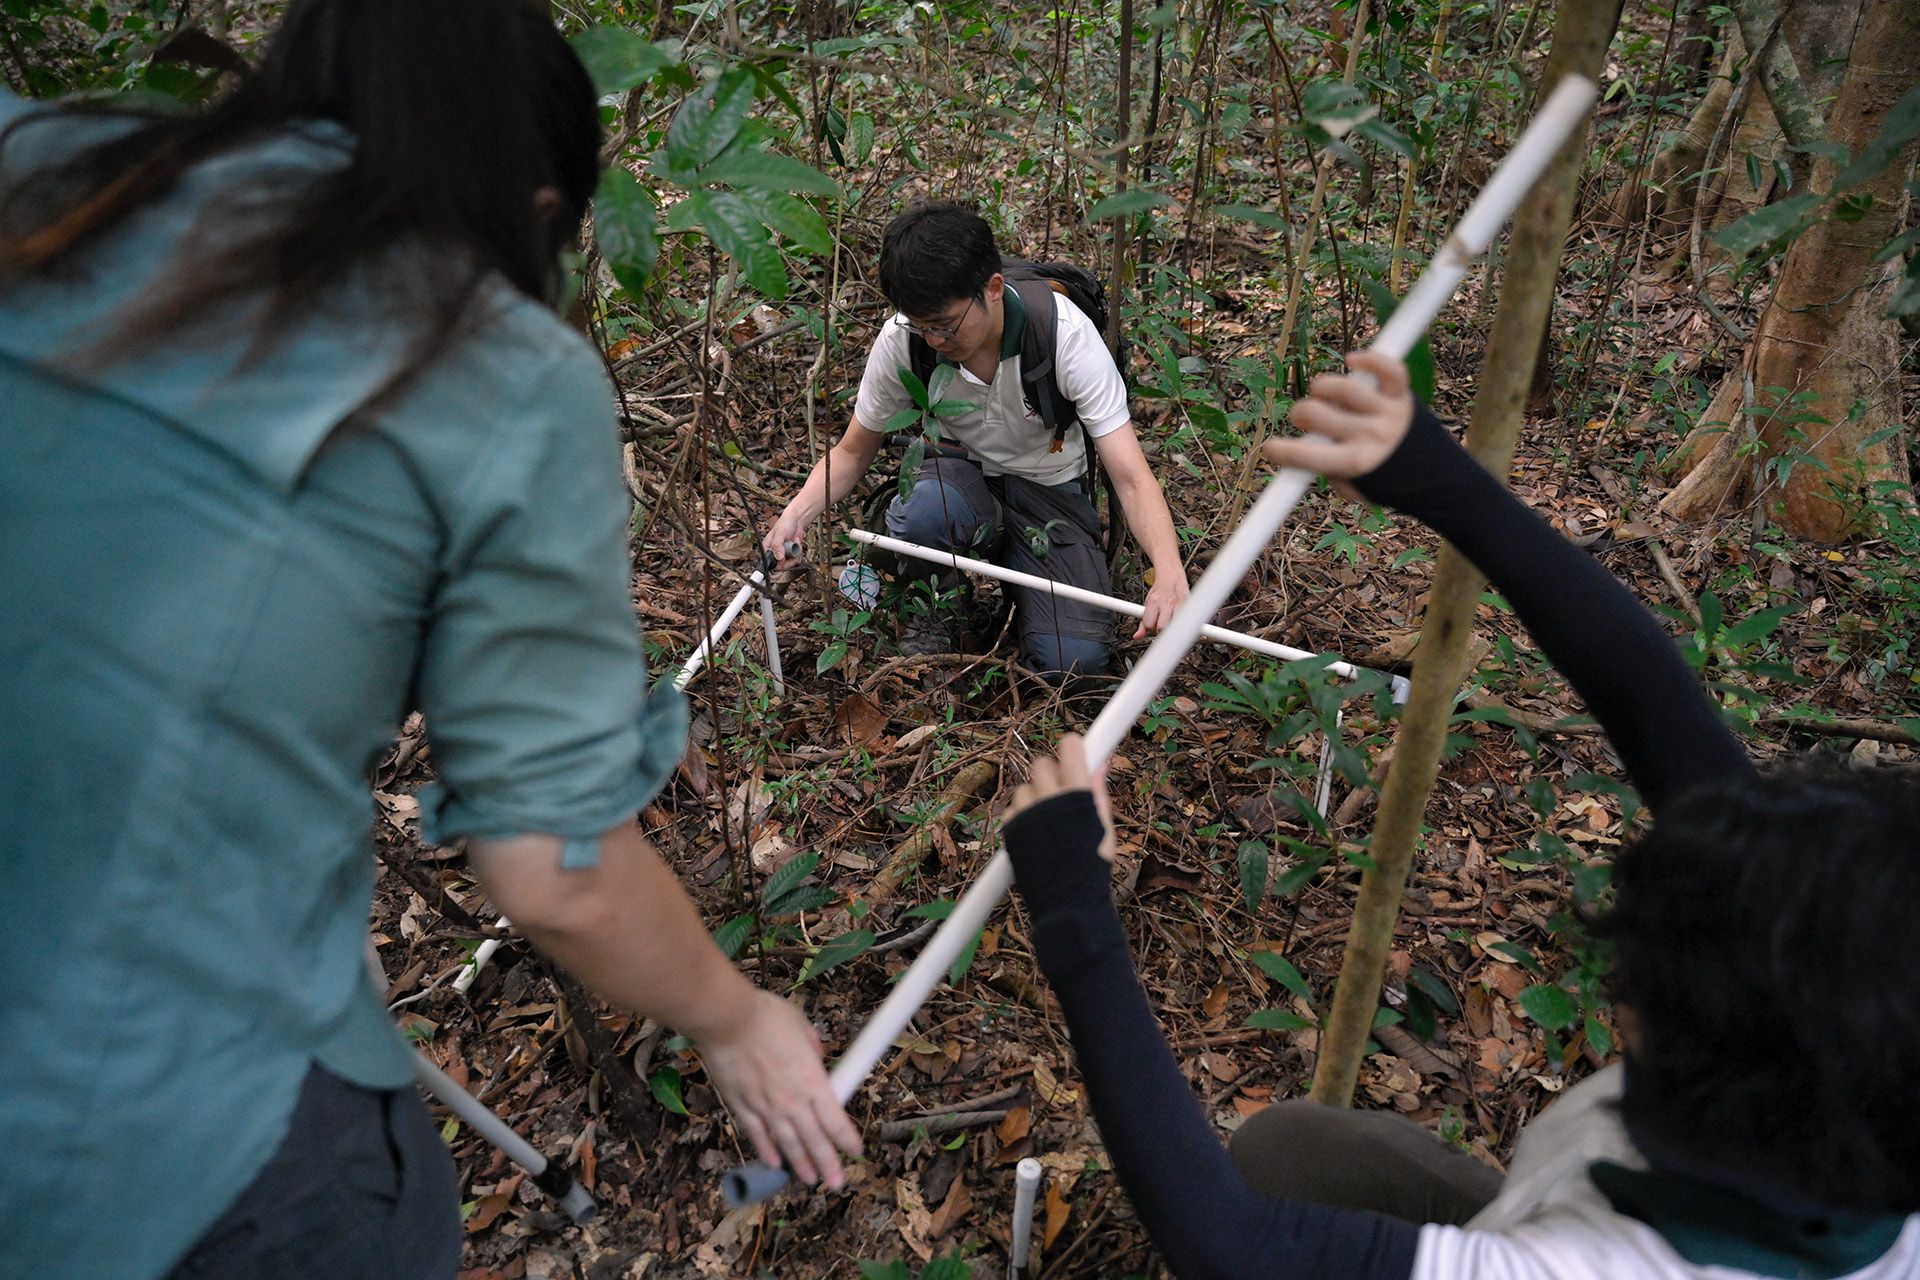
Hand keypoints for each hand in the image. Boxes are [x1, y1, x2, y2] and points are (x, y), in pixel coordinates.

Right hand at [695, 988, 862, 1188]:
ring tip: (811, 1180)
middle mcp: (792, 1101)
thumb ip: (812, 1047)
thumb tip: (817, 1056)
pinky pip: (756, 1134)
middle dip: (828, 1163)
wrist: (727, 1020)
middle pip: (814, 1139)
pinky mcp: (741, 1106)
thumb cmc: (767, 1017)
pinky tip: (774, 1163)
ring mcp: (765, 1107)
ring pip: (787, 1143)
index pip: (835, 1120)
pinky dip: (766, 1150)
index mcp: (812, 1081)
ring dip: (800, 1164)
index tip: (856, 1151)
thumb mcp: (801, 1026)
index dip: (847, 1139)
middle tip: (836, 1183)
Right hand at [763, 511, 808, 566]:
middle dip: (789, 559)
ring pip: (790, 564)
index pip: (768, 563)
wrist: (796, 520)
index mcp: (767, 548)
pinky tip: (797, 544)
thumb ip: (777, 545)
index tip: (781, 561)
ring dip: (795, 555)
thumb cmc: (785, 523)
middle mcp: (774, 553)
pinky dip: (799, 553)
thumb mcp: (780, 534)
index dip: (775, 564)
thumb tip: (778, 557)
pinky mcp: (791, 555)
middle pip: (781, 566)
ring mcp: (783, 554)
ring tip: (795, 543)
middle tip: (792, 549)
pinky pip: (796, 560)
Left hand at [1007, 734, 1117, 861]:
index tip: (1076, 753)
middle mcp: (1050, 798)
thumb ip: (1098, 791)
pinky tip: (1035, 834)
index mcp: (1078, 794)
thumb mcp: (1104, 826)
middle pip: (1042, 763)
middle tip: (1062, 794)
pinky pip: (1012, 808)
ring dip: (1035, 797)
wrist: (1067, 901)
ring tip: (1048, 822)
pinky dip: (1022, 816)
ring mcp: (1027, 812)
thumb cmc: (1092, 864)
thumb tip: (1099, 763)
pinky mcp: (1009, 827)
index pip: (1070, 747)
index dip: (1073, 748)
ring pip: (1025, 787)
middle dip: (1052, 774)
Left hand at [1134, 570, 1188, 639]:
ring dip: (1175, 627)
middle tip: (1163, 625)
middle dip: (1163, 629)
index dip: (1150, 627)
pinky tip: (1184, 620)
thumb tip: (1137, 636)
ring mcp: (1180, 603)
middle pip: (1163, 627)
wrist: (1172, 576)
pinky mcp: (1191, 605)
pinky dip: (1188, 624)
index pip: (1149, 624)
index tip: (1153, 626)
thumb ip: (1143, 622)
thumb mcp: (1147, 604)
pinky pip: (1190, 621)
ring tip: (1173, 622)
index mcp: (1154, 601)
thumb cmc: (1159, 591)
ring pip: (1177, 626)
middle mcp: (1167, 602)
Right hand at [1260, 349, 1413, 491]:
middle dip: (1301, 415)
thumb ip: (1325, 468)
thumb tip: (1299, 445)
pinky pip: (1388, 368)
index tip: (1271, 448)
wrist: (1436, 476)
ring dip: (1324, 388)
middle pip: (1315, 412)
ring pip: (1341, 387)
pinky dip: (1370, 359)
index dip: (1279, 451)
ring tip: (1325, 394)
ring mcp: (1388, 412)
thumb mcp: (1352, 487)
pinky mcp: (1402, 395)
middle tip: (1306, 420)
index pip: (1304, 454)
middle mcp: (1371, 436)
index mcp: (1354, 464)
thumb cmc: (1384, 480)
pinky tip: (1353, 359)